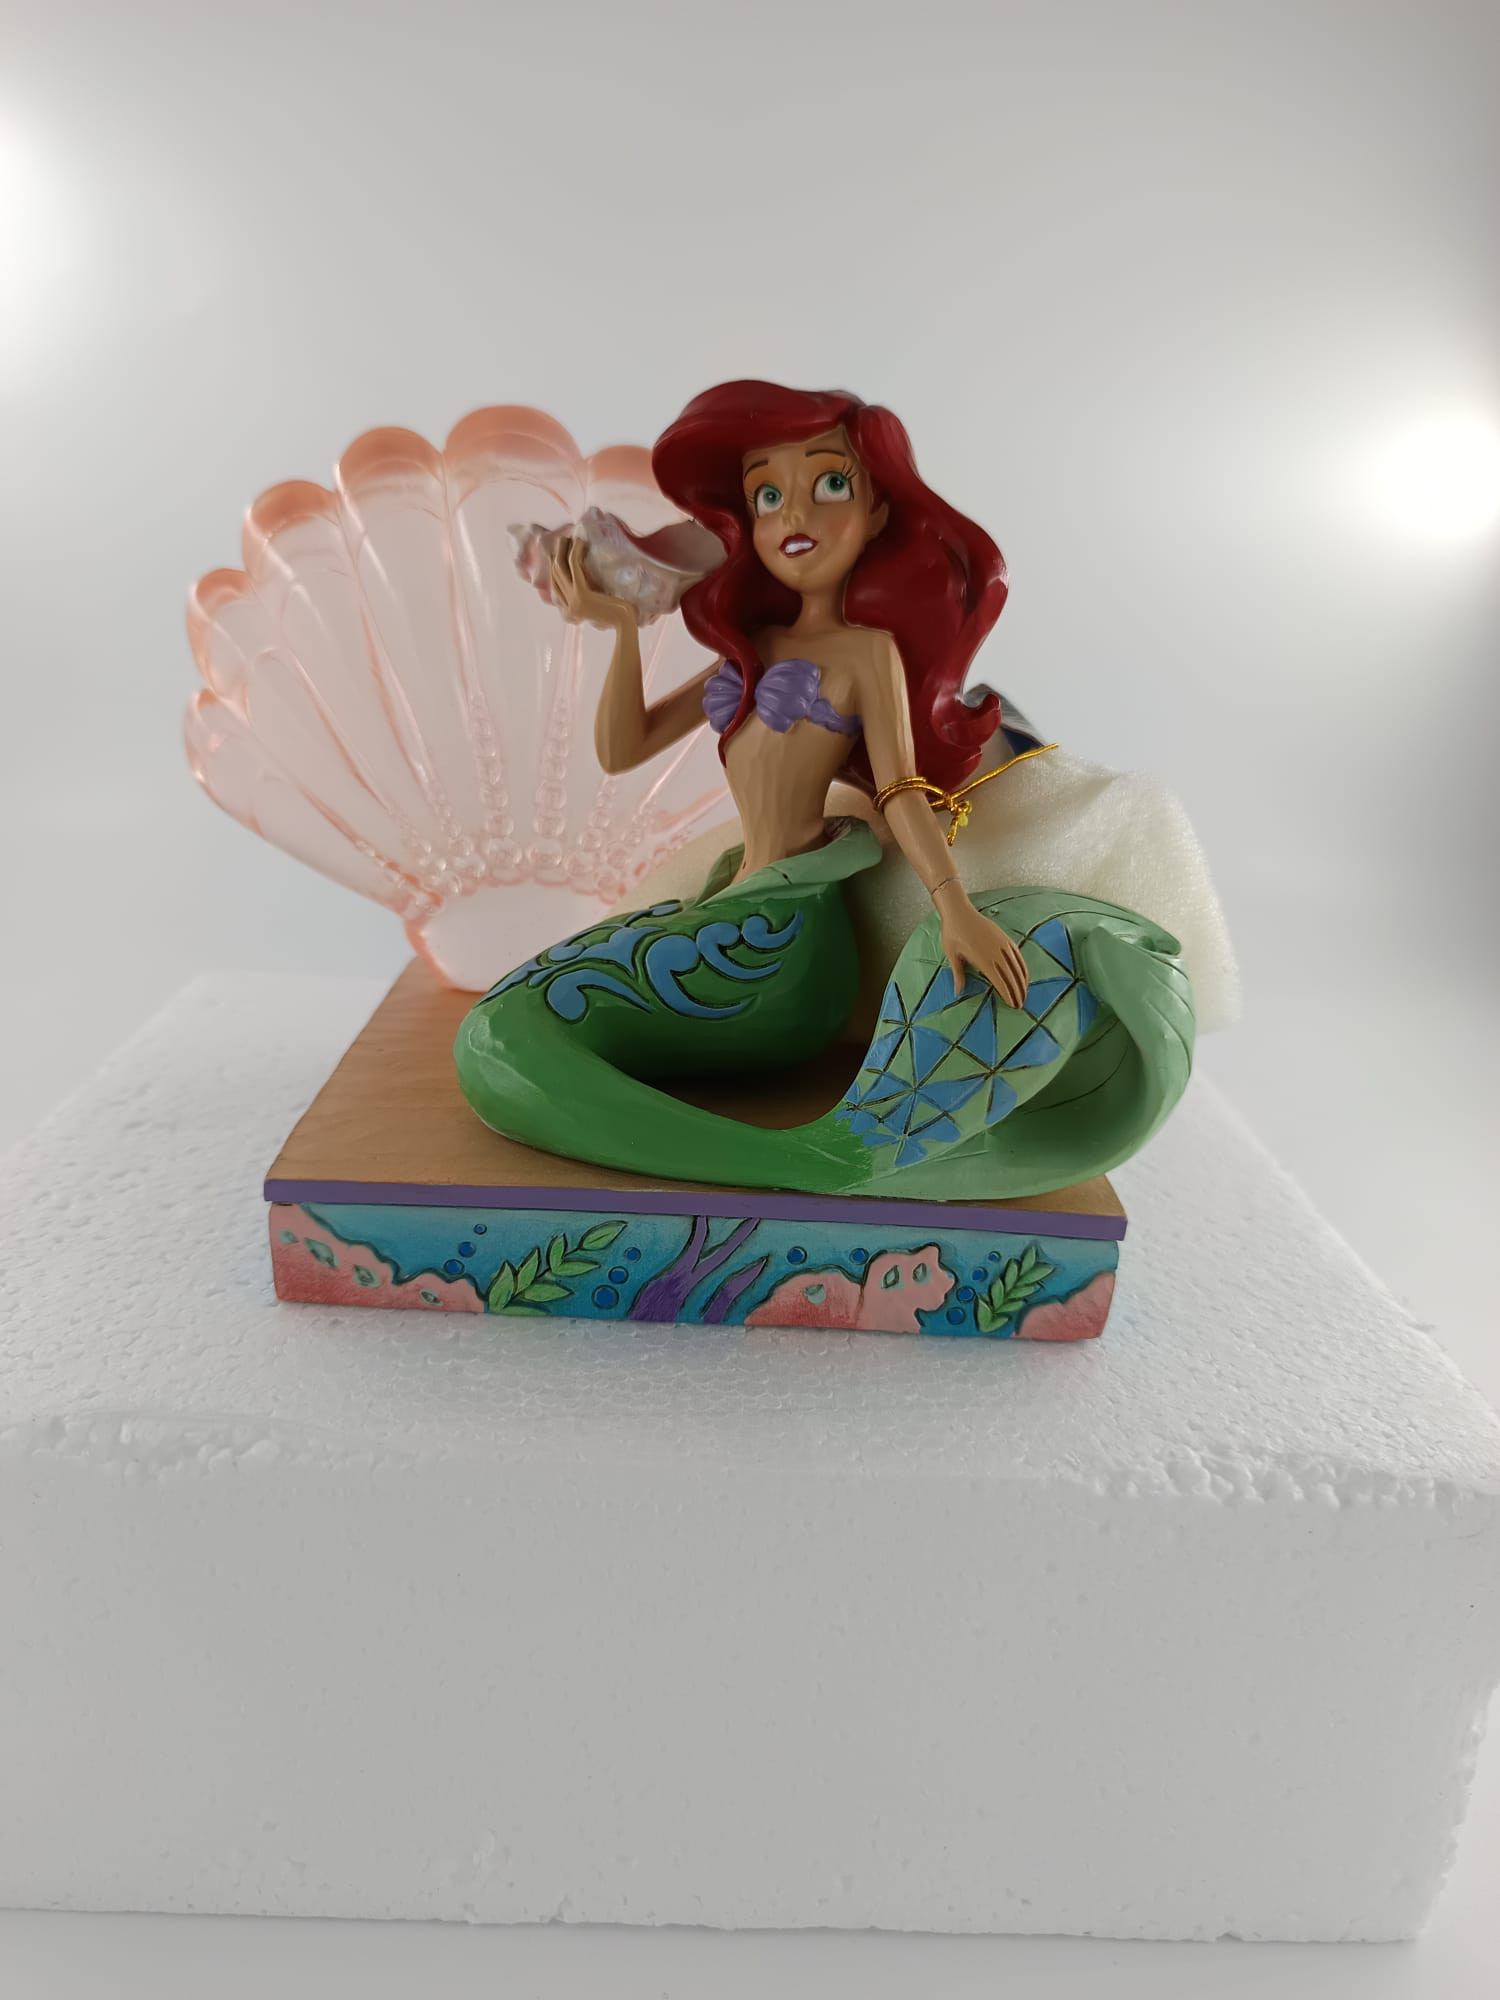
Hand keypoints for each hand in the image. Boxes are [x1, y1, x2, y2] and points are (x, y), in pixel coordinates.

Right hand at [549, 536, 636, 631]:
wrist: (628, 623)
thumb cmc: (621, 616)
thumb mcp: (600, 607)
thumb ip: (590, 598)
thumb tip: (588, 580)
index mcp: (569, 615)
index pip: (556, 588)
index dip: (555, 568)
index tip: (558, 553)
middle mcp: (567, 610)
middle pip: (555, 577)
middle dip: (555, 556)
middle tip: (561, 541)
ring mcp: (573, 603)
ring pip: (560, 569)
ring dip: (561, 550)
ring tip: (566, 538)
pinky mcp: (581, 595)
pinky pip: (574, 567)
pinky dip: (575, 552)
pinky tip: (579, 542)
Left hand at [937, 894, 1028, 1009]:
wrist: (959, 912)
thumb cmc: (953, 934)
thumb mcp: (952, 956)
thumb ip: (958, 975)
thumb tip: (958, 992)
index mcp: (983, 960)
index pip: (1000, 982)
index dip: (1008, 994)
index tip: (1012, 1005)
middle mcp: (996, 953)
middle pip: (1011, 977)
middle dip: (1017, 992)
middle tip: (1020, 1005)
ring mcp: (1002, 945)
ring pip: (1017, 967)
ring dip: (1022, 982)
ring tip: (1025, 994)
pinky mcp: (1005, 938)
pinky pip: (1018, 955)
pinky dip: (1022, 967)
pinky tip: (1024, 975)